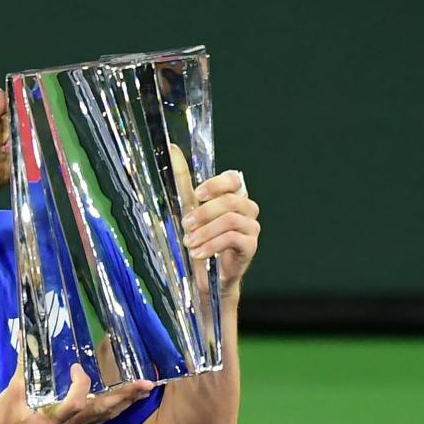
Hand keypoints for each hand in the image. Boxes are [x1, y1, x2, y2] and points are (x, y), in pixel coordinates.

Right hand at [0, 357, 153, 423]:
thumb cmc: (5, 420)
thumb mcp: (11, 392)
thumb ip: (22, 365)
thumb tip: (23, 335)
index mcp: (52, 418)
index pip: (77, 403)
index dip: (82, 384)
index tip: (77, 367)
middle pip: (102, 411)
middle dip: (124, 396)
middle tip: (146, 384)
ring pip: (105, 417)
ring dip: (125, 403)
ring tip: (144, 390)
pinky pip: (100, 420)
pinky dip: (115, 409)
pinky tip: (125, 401)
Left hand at [169, 146, 259, 295]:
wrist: (207, 275)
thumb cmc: (200, 237)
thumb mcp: (188, 207)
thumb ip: (183, 179)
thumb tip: (171, 148)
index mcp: (232, 195)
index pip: (233, 179)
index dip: (216, 184)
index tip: (197, 194)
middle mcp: (246, 208)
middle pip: (230, 201)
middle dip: (204, 212)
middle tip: (185, 224)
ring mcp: (251, 227)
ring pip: (231, 220)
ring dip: (205, 231)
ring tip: (188, 243)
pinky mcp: (251, 247)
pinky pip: (233, 239)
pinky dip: (212, 245)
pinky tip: (198, 253)